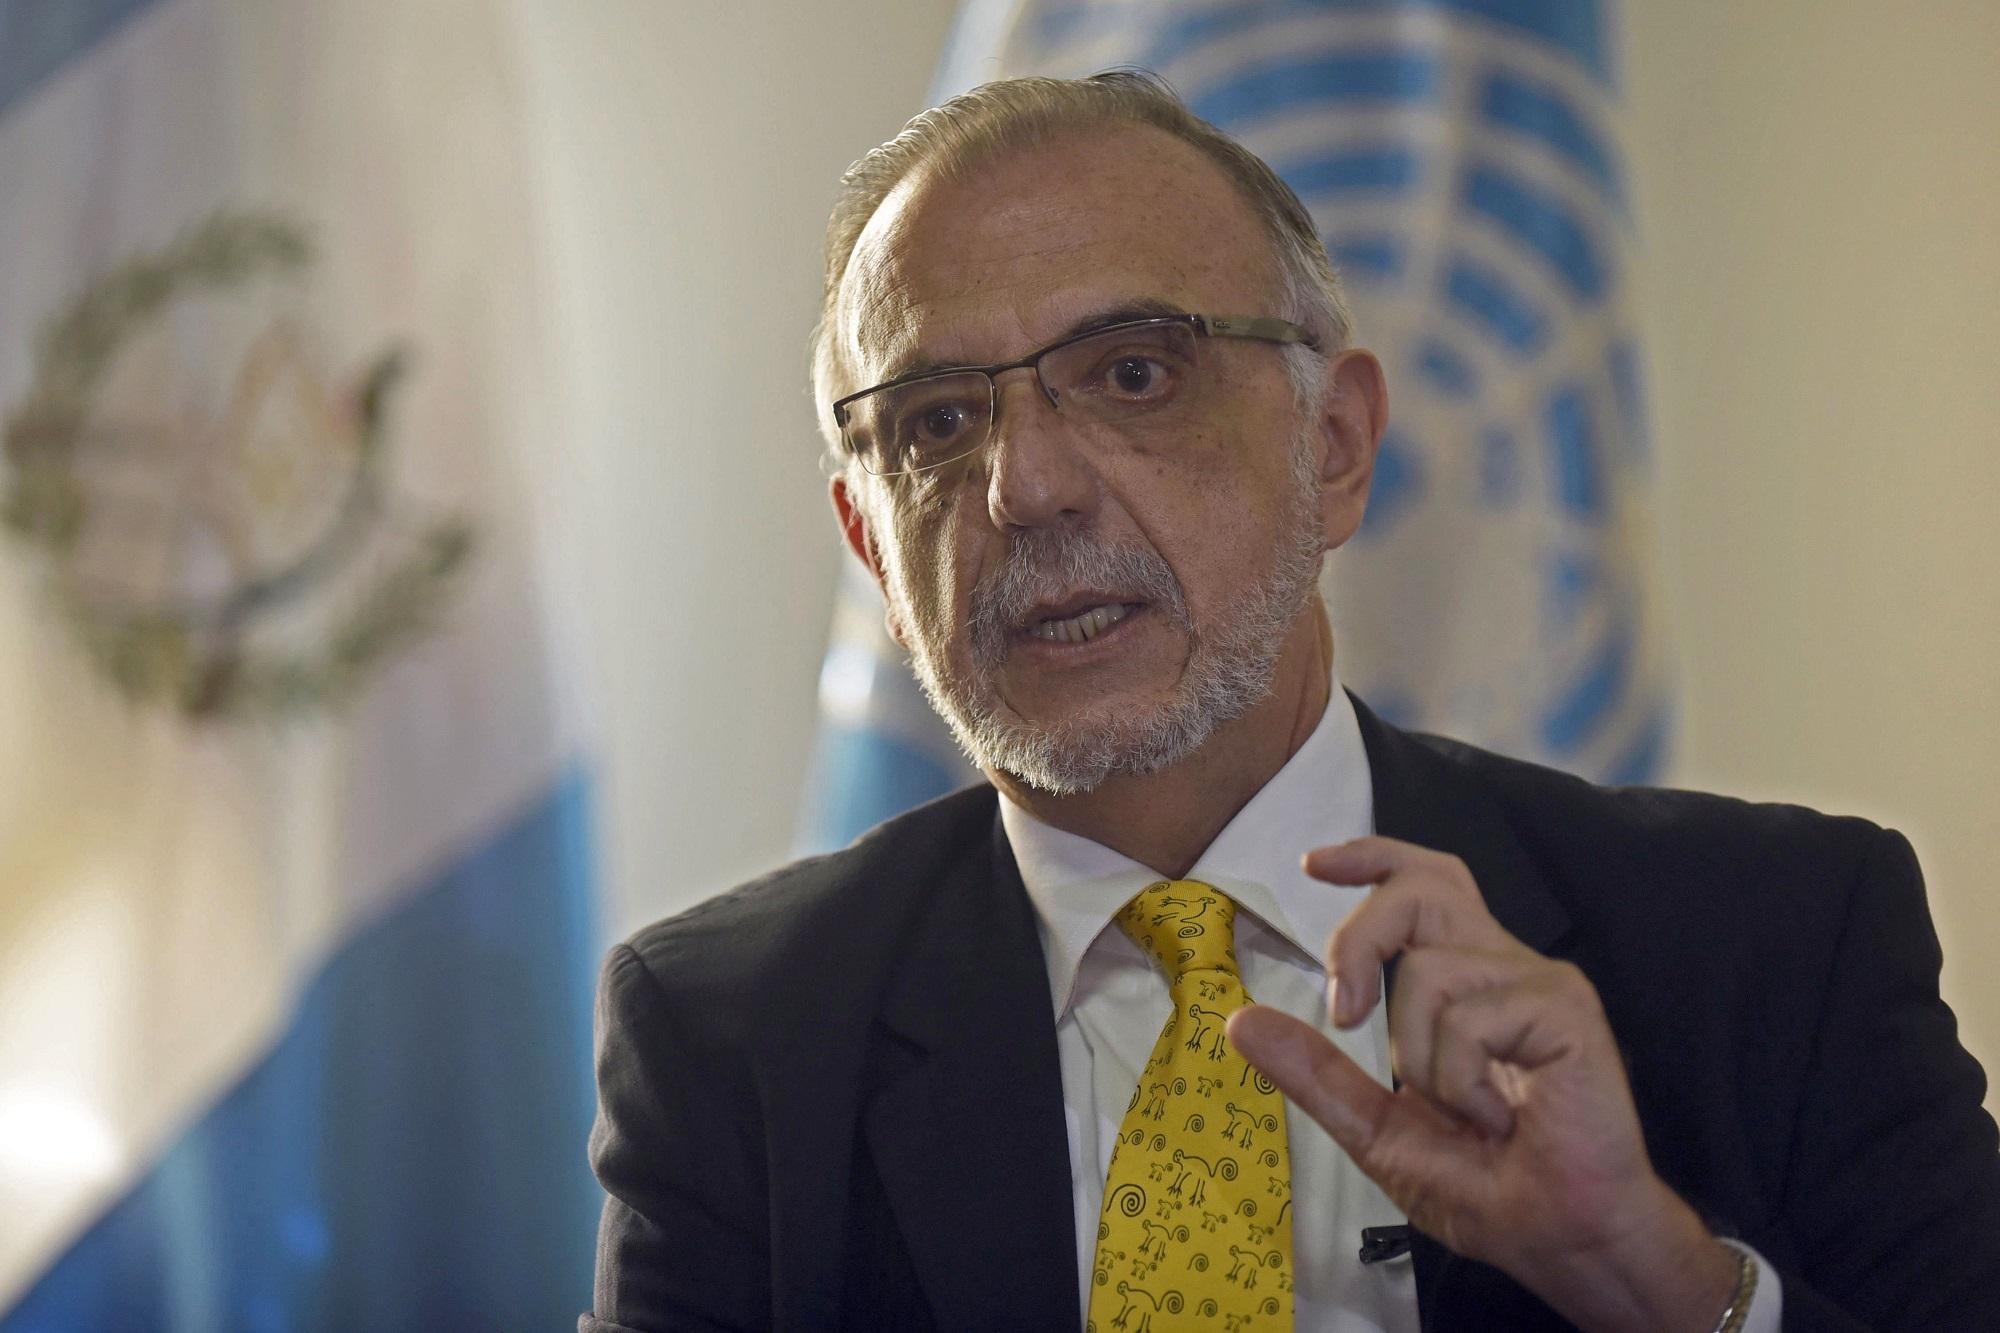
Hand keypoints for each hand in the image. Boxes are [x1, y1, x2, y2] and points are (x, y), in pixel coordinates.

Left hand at [1225, 836, 1738, 1332]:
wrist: (1565, 1239)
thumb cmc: (1489, 1188)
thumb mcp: (1377, 1129)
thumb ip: (1316, 1073)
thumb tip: (1239, 1022)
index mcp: (1466, 983)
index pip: (1425, 886)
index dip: (1373, 858)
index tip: (1314, 864)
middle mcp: (1502, 968)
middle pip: (1421, 890)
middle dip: (1360, 938)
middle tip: (1346, 1013)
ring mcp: (1537, 982)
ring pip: (1426, 970)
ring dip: (1422, 1059)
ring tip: (1471, 1115)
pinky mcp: (1564, 1006)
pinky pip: (1467, 1018)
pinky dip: (1463, 1083)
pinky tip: (1501, 1121)